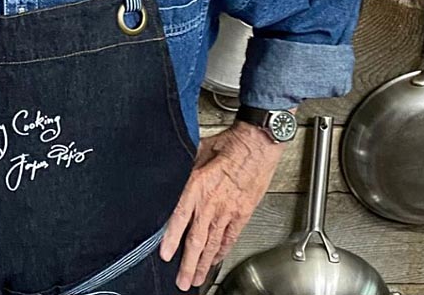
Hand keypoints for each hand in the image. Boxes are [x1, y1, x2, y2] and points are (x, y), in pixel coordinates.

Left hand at [158, 121, 286, 289]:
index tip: (165, 255)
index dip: (171, 239)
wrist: (258, 144)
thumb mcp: (198, 151)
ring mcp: (229, 210)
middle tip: (181, 281)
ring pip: (213, 243)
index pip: (180, 218)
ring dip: (204, 264)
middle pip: (197, 239)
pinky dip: (221, 251)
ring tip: (196, 279)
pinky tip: (214, 261)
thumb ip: (186, 169)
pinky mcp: (243, 213)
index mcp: (197, 185)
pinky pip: (230, 237)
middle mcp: (212, 202)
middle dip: (188, 264)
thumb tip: (175, 177)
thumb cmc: (230, 143)